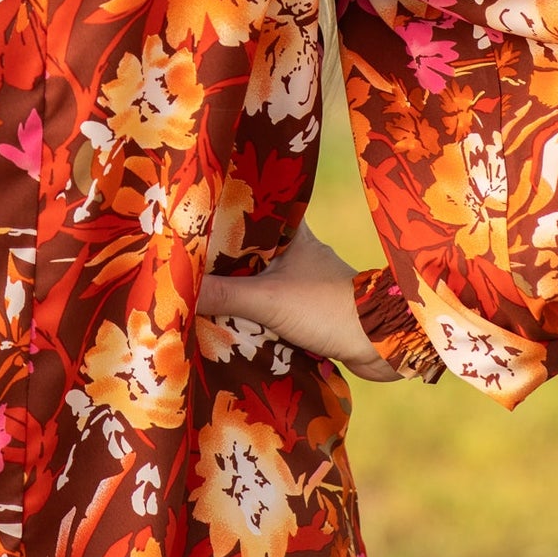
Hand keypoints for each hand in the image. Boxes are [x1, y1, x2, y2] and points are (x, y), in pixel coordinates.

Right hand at [197, 220, 400, 382]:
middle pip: (248, 249)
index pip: (250, 212)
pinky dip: (251, 312)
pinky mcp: (307, 311)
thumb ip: (223, 294)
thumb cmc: (329, 308)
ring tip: (196, 289)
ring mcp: (303, 282)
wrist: (383, 344)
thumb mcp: (268, 300)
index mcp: (293, 233)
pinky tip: (226, 319)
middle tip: (183, 260)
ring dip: (235, 287)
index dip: (221, 215)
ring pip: (258, 279)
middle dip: (220, 258)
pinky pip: (269, 305)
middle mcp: (298, 252)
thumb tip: (174, 290)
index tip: (190, 219)